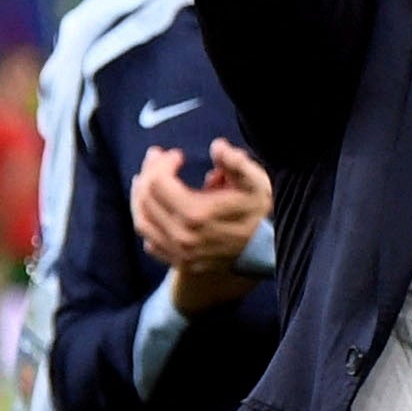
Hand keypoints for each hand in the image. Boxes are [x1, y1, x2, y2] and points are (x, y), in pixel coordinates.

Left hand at [130, 140, 270, 271]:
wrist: (271, 252)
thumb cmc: (263, 213)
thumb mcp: (257, 182)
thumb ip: (236, 163)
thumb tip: (217, 147)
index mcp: (197, 214)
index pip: (159, 183)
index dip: (163, 163)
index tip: (178, 153)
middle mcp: (182, 237)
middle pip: (146, 200)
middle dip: (148, 173)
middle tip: (157, 157)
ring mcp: (180, 253)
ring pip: (142, 222)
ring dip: (140, 197)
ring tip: (146, 179)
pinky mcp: (181, 263)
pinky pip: (151, 243)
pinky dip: (148, 222)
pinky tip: (155, 210)